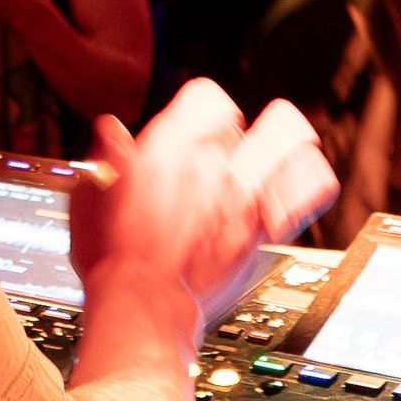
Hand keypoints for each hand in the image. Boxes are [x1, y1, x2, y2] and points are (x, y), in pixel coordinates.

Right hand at [73, 84, 336, 330]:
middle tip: (235, 141)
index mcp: (170, 146)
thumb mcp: (90, 195)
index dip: (201, 106)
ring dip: (285, 139)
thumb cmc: (112, 256)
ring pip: (288, 138)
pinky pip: (307, 189)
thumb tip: (111, 132)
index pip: (207, 96)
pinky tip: (301, 176)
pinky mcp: (262, 229)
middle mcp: (213, 163)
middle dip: (243, 125)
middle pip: (246, 117)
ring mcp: (242, 195)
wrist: (142, 304)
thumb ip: (107, 155)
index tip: (194, 123)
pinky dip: (309, 178)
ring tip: (277, 148)